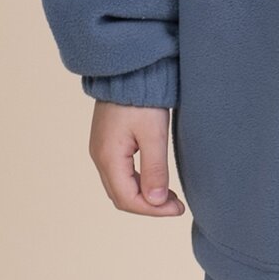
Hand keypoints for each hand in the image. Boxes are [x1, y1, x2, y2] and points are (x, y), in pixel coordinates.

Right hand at [88, 100, 185, 216]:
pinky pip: (120, 172)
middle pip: (121, 196)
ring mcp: (102, 148)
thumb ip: (154, 169)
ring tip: (169, 196)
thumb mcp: (153, 134)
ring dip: (143, 195)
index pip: (128, 199)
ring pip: (120, 185)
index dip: (153, 210)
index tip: (178, 209)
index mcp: (108, 158)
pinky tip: (154, 178)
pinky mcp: (108, 140)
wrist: (128, 69)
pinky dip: (137, 181)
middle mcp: (100, 157)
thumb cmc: (141, 98)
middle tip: (176, 206)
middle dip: (148, 206)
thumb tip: (156, 202)